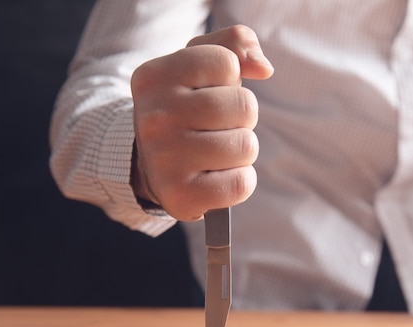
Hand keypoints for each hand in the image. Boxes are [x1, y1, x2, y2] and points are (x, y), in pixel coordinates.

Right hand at [130, 25, 273, 220]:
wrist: (149, 164)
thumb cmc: (185, 108)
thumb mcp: (199, 64)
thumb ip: (235, 44)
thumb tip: (263, 67)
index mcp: (154, 77)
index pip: (227, 63)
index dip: (229, 82)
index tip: (207, 93)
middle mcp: (154, 117)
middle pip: (244, 107)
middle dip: (242, 119)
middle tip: (217, 128)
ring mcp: (164, 159)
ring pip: (246, 146)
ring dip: (241, 151)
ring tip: (216, 153)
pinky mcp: (180, 195)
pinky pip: (241, 184)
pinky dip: (240, 182)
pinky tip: (218, 178)